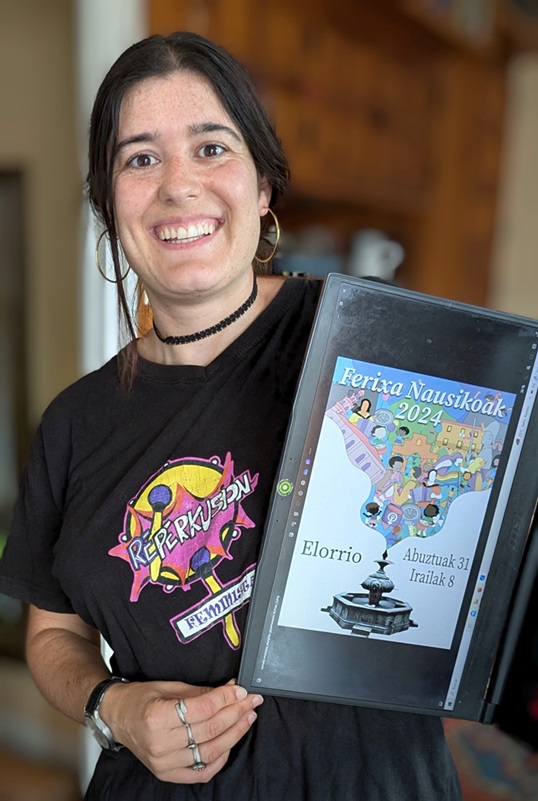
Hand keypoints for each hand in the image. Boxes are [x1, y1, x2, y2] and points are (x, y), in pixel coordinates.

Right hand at [101, 679, 262, 783]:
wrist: (117, 717)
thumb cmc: (141, 698)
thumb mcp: (169, 687)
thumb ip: (201, 692)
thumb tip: (231, 689)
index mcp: (157, 716)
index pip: (202, 709)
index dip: (226, 698)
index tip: (241, 690)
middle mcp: (159, 743)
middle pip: (210, 730)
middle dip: (236, 713)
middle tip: (251, 701)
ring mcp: (163, 763)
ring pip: (210, 751)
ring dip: (235, 734)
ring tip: (247, 718)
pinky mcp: (167, 774)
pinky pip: (201, 772)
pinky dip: (220, 759)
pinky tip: (231, 742)